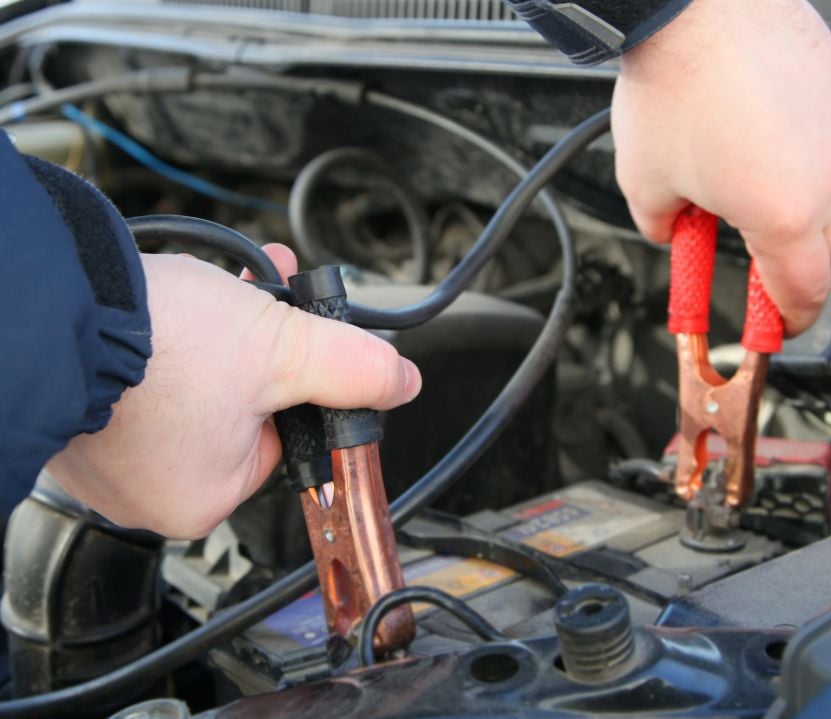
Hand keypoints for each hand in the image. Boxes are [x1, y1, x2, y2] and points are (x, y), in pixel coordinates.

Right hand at [48, 245, 420, 537]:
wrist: (53, 306)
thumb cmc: (155, 348)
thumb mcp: (282, 350)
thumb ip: (350, 369)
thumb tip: (399, 382)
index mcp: (201, 499)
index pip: (277, 443)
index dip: (291, 387)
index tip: (295, 347)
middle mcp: (147, 490)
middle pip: (237, 409)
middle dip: (259, 346)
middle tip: (266, 302)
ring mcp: (103, 456)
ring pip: (191, 387)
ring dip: (220, 332)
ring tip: (225, 289)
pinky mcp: (76, 415)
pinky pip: (142, 382)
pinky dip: (167, 340)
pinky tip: (173, 300)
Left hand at [612, 0, 830, 334]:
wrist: (693, 3)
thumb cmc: (672, 85)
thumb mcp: (645, 181)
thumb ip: (664, 228)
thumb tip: (670, 233)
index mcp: (783, 213)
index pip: (805, 292)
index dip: (789, 320)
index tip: (777, 326)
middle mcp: (825, 174)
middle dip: (800, 265)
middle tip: (759, 262)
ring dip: (796, 200)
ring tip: (737, 174)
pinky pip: (829, 138)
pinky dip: (799, 149)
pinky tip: (754, 127)